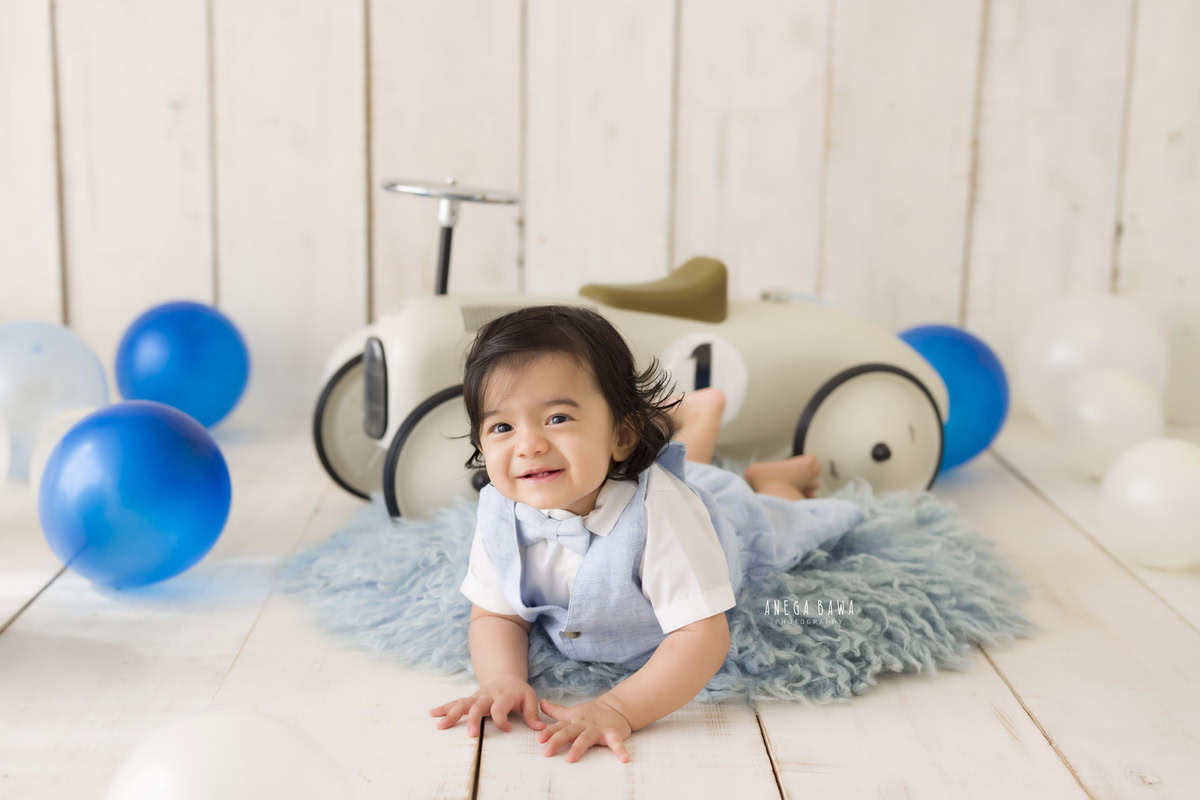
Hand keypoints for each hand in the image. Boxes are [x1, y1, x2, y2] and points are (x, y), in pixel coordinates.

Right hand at [429, 675, 547, 737]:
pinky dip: (444, 707)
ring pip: (462, 703)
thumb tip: (541, 729)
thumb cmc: (518, 692)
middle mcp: (488, 695)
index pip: (501, 707)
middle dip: (473, 720)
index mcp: (504, 696)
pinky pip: (455, 702)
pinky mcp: (469, 699)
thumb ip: (533, 713)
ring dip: (451, 714)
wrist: (506, 678)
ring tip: (440, 725)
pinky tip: (433, 714)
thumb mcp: (529, 698)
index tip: (508, 729)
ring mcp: (477, 697)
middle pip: (478, 706)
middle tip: (471, 735)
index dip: (502, 719)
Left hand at [537, 697, 633, 762]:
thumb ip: (556, 711)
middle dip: (557, 740)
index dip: (549, 733)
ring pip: (586, 738)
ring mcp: (598, 729)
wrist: (616, 708)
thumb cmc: (591, 714)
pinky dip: (620, 750)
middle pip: (568, 732)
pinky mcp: (613, 733)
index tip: (539, 740)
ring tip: (570, 759)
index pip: (559, 726)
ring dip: (578, 748)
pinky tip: (624, 759)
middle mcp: (584, 724)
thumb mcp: (572, 712)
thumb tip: (541, 703)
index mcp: (574, 721)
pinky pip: (616, 743)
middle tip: (546, 752)